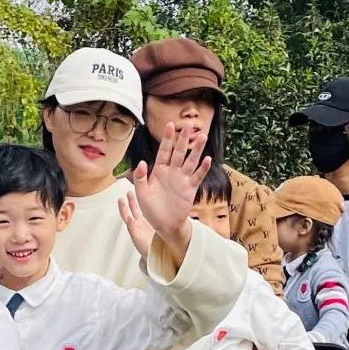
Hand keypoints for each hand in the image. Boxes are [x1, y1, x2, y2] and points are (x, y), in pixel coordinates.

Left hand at [117, 190, 155, 257]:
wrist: (160, 255)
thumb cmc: (148, 250)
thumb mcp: (137, 238)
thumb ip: (133, 228)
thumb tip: (129, 218)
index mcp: (134, 227)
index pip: (126, 214)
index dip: (122, 207)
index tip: (120, 199)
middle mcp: (140, 224)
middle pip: (132, 210)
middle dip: (130, 201)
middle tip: (129, 192)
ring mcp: (148, 224)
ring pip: (141, 210)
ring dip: (138, 202)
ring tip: (137, 193)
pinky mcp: (156, 224)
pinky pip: (150, 213)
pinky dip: (148, 206)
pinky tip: (150, 202)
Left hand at [129, 122, 211, 247]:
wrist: (164, 224)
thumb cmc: (152, 209)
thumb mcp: (141, 193)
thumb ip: (140, 177)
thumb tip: (142, 162)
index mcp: (159, 171)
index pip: (164, 151)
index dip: (167, 139)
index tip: (170, 125)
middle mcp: (172, 172)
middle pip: (179, 152)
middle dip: (183, 139)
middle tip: (188, 125)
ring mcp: (182, 180)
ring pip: (191, 161)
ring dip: (196, 150)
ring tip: (202, 137)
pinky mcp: (190, 189)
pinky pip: (197, 177)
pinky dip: (203, 169)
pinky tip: (208, 160)